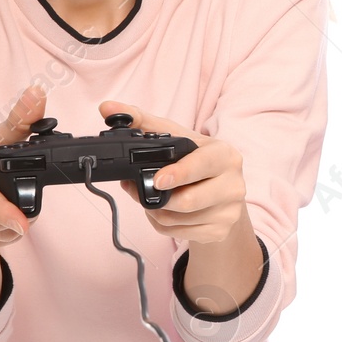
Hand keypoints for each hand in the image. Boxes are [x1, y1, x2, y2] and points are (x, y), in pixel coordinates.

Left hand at [97, 101, 246, 243]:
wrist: (224, 194)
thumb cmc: (197, 160)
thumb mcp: (177, 139)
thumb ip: (142, 122)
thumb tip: (107, 108)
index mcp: (225, 155)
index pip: (203, 165)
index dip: (179, 174)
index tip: (158, 180)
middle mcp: (234, 184)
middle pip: (188, 201)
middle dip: (159, 199)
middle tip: (144, 188)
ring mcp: (229, 212)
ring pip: (179, 220)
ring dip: (156, 212)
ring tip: (155, 198)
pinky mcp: (220, 232)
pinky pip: (180, 233)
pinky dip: (164, 225)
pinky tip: (167, 212)